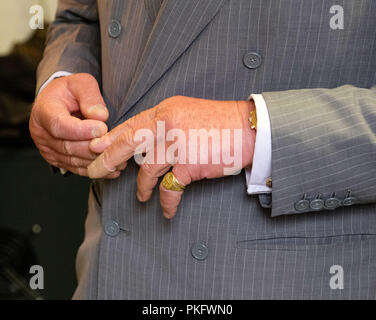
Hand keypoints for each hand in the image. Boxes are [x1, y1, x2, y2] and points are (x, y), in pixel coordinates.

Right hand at [30, 73, 120, 177]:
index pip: (59, 125)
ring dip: (96, 161)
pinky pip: (76, 169)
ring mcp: (48, 149)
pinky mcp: (58, 159)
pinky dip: (94, 170)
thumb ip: (90, 96)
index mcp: (44, 111)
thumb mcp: (81, 83)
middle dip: (93, 148)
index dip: (81, 130)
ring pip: (73, 161)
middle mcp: (41, 133)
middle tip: (114, 145)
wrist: (60, 102)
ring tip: (118, 158)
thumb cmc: (70, 92)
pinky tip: (112, 169)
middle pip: (67, 146)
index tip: (102, 129)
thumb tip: (100, 116)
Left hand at [88, 96, 255, 217]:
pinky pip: (171, 188)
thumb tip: (144, 141)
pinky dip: (167, 202)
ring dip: (141, 187)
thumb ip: (164, 123)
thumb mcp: (187, 112)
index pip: (130, 124)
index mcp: (165, 110)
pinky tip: (166, 211)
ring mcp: (178, 145)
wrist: (249, 128)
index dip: (110, 139)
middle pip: (128, 143)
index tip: (94, 149)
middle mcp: (168, 124)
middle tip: (94, 172)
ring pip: (147, 169)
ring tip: (141, 197)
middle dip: (107, 160)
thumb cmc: (219, 122)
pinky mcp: (191, 164)